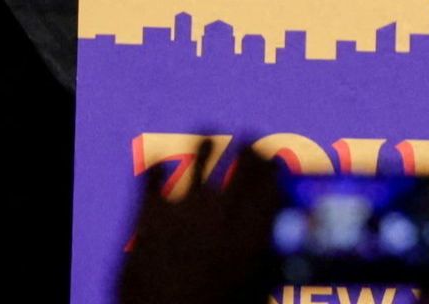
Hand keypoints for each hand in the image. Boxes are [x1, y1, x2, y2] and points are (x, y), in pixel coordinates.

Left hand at [115, 142, 284, 303]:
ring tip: (208, 140)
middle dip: (249, 147)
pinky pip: (155, 172)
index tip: (272, 162)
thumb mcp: (254, 293)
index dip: (274, 164)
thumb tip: (278, 245)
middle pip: (244, 155)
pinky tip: (162, 167)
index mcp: (253, 230)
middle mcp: (223, 210)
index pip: (273, 175)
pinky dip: (160, 167)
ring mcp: (185, 207)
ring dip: (208, 143)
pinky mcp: (150, 212)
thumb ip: (268, 262)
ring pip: (202, 150)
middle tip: (248, 145)